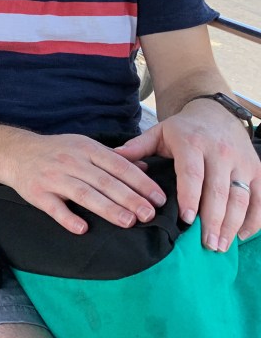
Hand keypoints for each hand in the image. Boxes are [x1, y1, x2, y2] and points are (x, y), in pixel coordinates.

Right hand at [4, 133, 166, 234]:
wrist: (16, 153)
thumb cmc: (56, 151)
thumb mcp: (83, 146)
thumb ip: (112, 157)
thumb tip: (144, 166)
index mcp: (85, 148)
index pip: (118, 166)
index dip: (140, 182)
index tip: (159, 198)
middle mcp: (71, 161)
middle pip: (104, 181)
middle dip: (129, 198)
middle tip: (150, 214)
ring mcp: (53, 177)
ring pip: (84, 194)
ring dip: (107, 208)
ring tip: (128, 221)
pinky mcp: (38, 193)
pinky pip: (54, 207)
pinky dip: (68, 218)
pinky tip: (83, 229)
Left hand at [116, 102, 260, 250]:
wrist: (215, 113)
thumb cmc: (182, 129)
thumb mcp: (158, 132)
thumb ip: (137, 147)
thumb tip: (113, 158)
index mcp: (192, 143)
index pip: (192, 173)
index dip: (191, 197)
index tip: (188, 221)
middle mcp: (220, 152)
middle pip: (219, 190)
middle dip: (213, 220)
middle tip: (205, 245)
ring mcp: (242, 162)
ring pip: (241, 197)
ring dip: (232, 224)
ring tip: (220, 246)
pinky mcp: (257, 170)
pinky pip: (260, 198)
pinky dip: (254, 219)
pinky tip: (241, 236)